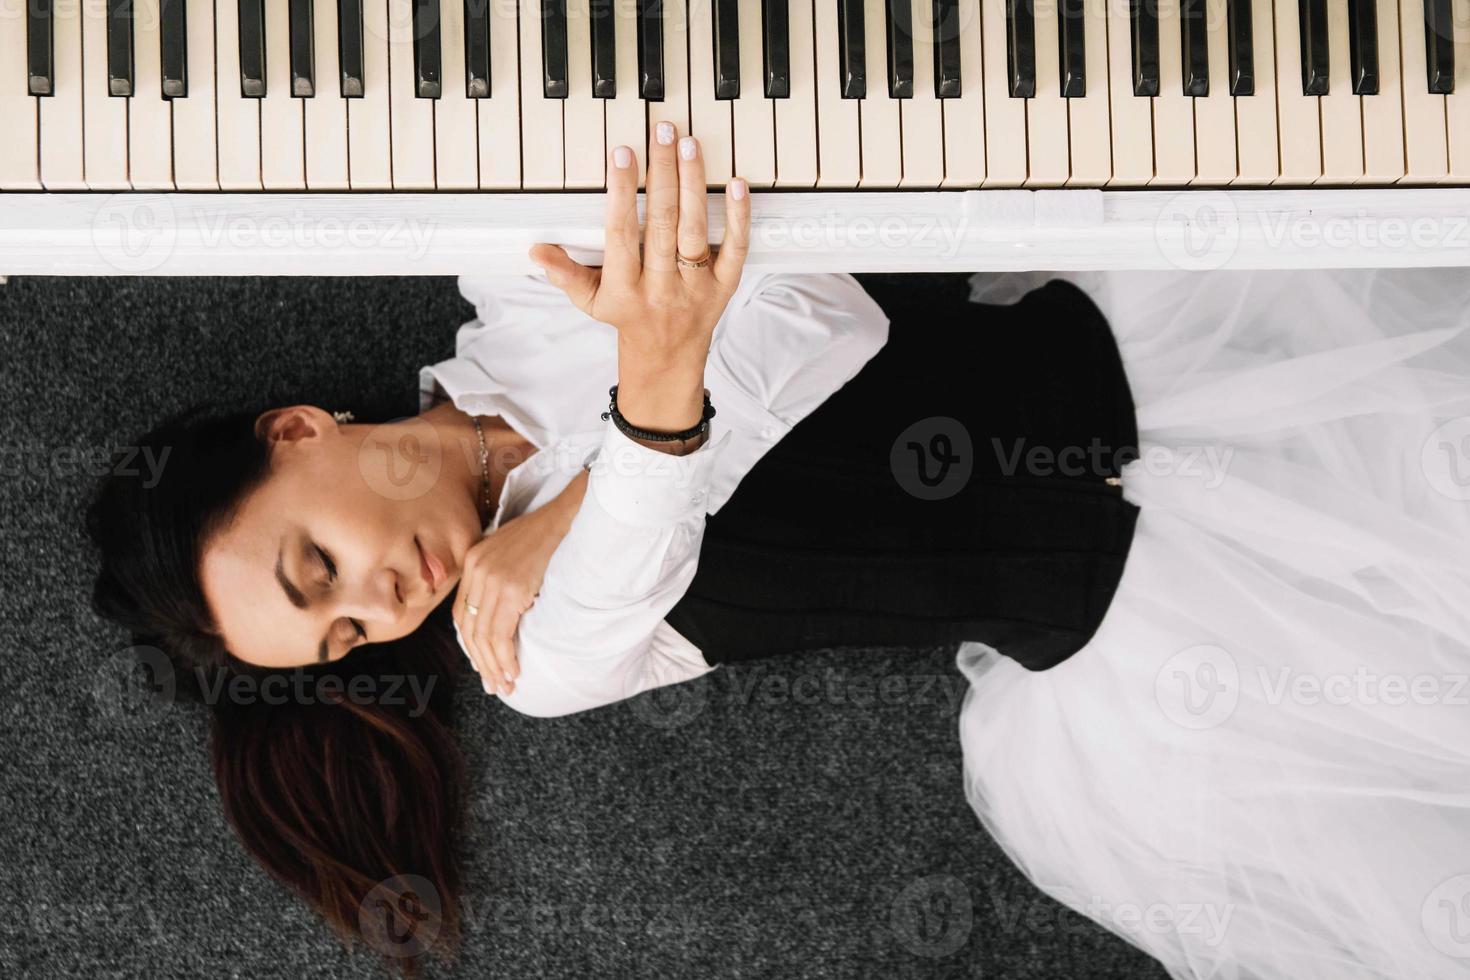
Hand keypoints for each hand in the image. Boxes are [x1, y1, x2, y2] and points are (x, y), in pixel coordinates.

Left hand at [452, 500, 571, 695]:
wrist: (569, 513)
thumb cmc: (550, 532)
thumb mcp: (514, 550)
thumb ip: (501, 574)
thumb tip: (505, 610)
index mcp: (474, 560)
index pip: (462, 613)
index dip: (470, 643)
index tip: (482, 664)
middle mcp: (477, 569)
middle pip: (469, 628)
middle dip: (480, 661)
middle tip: (493, 684)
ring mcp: (492, 578)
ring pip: (483, 635)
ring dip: (494, 665)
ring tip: (505, 685)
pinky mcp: (511, 588)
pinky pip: (500, 632)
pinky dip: (505, 656)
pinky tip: (514, 670)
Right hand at [528, 122, 751, 360]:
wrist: (667, 357)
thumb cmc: (628, 317)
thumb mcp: (590, 301)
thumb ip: (565, 274)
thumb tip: (538, 250)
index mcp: (625, 288)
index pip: (622, 233)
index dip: (622, 192)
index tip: (622, 154)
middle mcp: (662, 286)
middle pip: (663, 223)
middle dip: (663, 173)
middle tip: (662, 132)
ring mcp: (696, 286)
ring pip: (695, 230)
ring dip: (694, 184)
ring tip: (689, 145)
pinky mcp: (725, 285)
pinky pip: (736, 248)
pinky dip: (738, 216)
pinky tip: (737, 184)